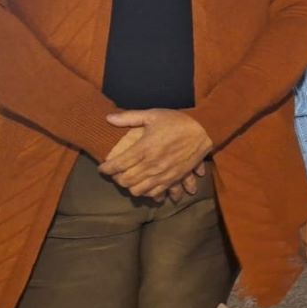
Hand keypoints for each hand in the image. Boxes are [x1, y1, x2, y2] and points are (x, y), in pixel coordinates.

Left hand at [98, 110, 213, 199]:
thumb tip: (108, 118)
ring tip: (128, 179)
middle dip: (116, 178)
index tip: (102, 167)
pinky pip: (154, 193)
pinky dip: (146, 192)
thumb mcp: (153, 115)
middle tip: (115, 172)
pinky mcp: (173, 179)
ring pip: (138, 190)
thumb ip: (130, 117)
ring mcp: (163, 174)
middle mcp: (152, 164)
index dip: (106, 168)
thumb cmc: (177, 121)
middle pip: (125, 180)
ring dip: (130, 186)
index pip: (117, 164)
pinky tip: (144, 185)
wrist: (204, 130)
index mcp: (144, 148)